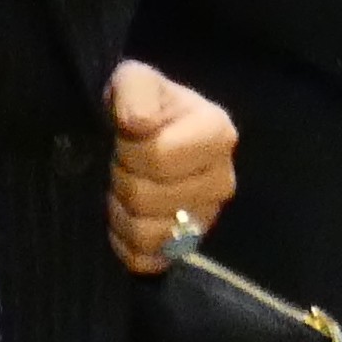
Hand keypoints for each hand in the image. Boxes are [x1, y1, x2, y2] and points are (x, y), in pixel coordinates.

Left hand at [104, 61, 238, 272]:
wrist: (140, 134)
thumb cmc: (140, 105)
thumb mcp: (134, 80)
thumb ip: (136, 89)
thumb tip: (139, 122)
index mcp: (217, 134)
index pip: (159, 158)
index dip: (129, 148)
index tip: (125, 135)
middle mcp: (222, 181)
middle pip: (148, 199)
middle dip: (122, 178)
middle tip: (122, 161)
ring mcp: (206, 220)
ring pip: (146, 234)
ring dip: (120, 211)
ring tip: (122, 187)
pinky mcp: (186, 249)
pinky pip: (145, 261)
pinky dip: (124, 242)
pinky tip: (125, 216)